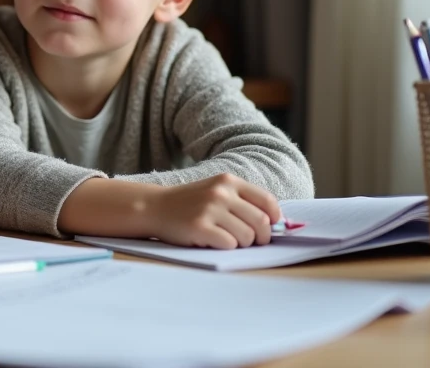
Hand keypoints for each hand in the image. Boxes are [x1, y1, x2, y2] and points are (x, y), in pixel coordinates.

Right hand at [148, 174, 281, 248]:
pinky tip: (214, 241)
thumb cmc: (190, 203)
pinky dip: (227, 248)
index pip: (267, 201)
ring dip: (242, 244)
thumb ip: (241, 201)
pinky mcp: (200, 227)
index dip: (275, 218)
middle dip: (261, 237)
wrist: (154, 207)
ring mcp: (209, 209)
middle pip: (261, 222)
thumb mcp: (215, 191)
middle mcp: (220, 193)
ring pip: (247, 236)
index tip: (270, 226)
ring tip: (228, 239)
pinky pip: (230, 244)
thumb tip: (275, 223)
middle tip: (253, 242)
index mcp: (228, 181)